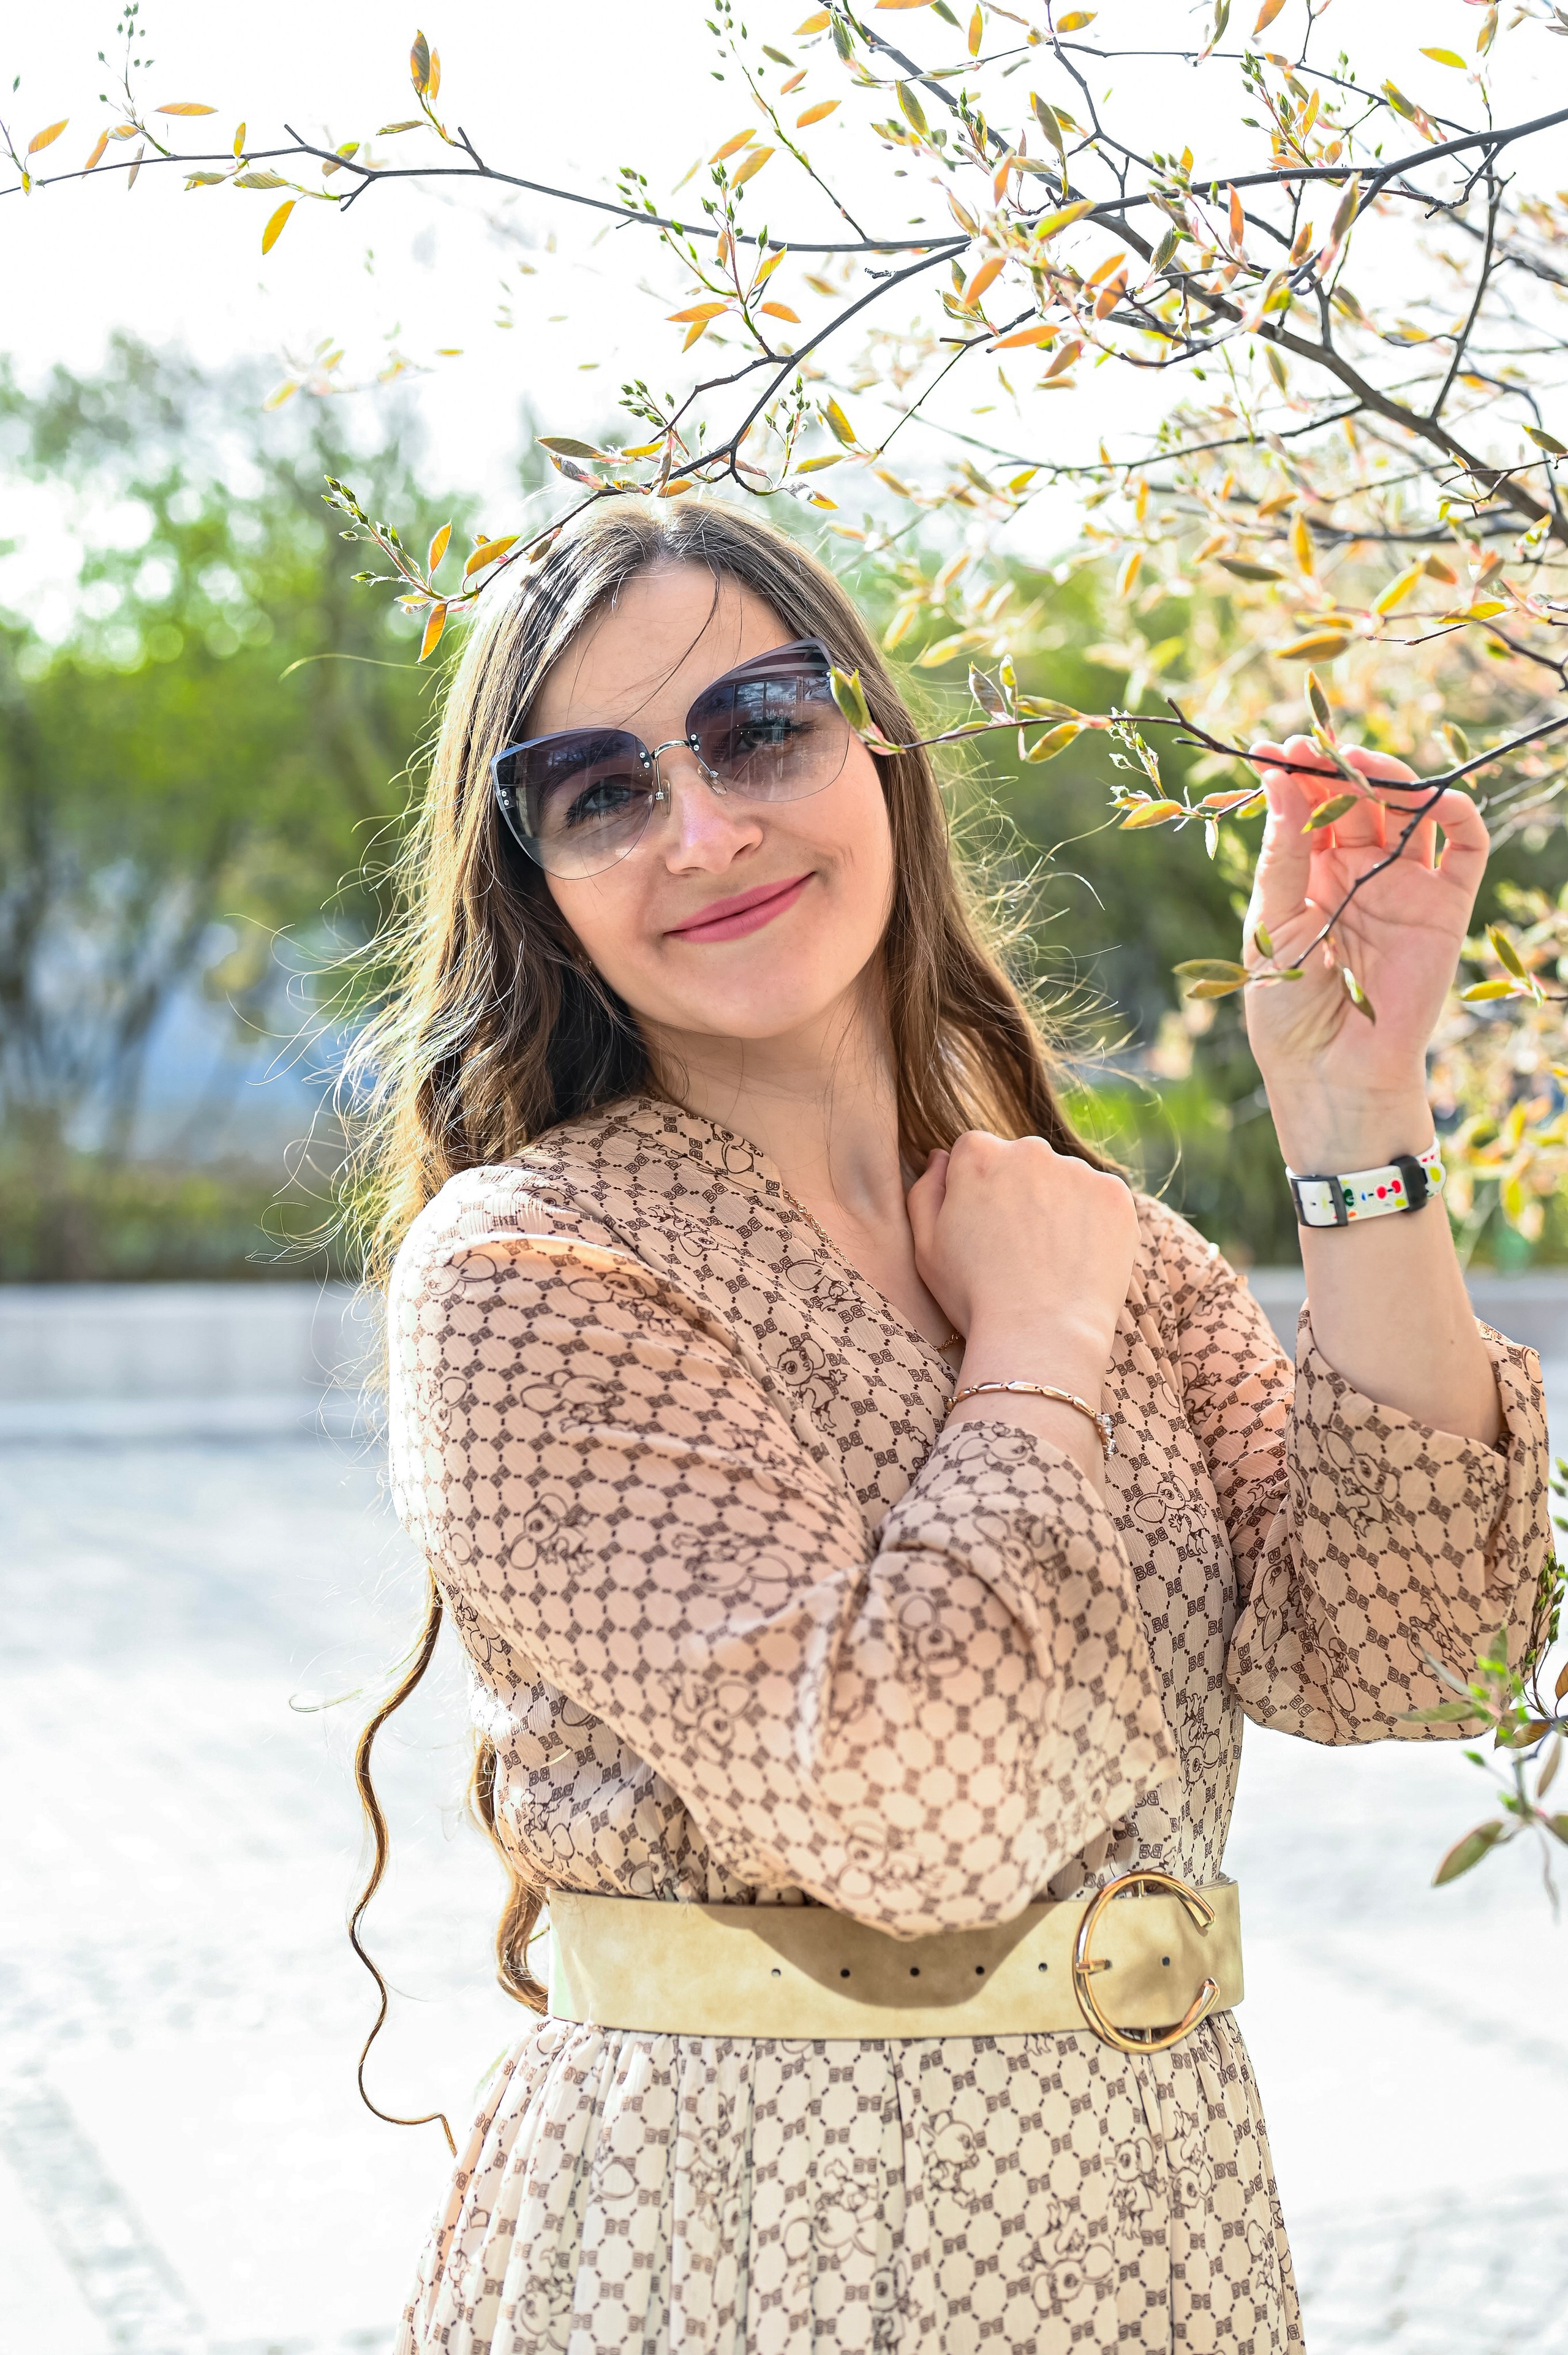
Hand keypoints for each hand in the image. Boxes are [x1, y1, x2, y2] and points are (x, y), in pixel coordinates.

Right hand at [906, 1130, 1137, 1382]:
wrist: (1039, 1336)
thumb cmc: (974, 1297)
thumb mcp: (926, 1247)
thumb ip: (926, 1191)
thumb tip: (940, 1157)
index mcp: (977, 1155)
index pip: (976, 1153)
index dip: (978, 1192)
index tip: (984, 1228)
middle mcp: (1029, 1149)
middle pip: (1023, 1160)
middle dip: (1020, 1191)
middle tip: (1019, 1247)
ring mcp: (1077, 1169)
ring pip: (1064, 1179)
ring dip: (1058, 1205)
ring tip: (1051, 1259)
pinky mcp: (1115, 1193)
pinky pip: (1100, 1198)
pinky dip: (1093, 1222)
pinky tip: (1078, 1259)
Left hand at [1242, 735, 1488, 1169]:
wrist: (1329, 1071)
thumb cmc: (1286, 1007)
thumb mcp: (1269, 922)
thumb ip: (1282, 852)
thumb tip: (1279, 777)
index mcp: (1309, 875)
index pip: (1308, 808)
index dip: (1295, 774)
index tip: (1272, 746)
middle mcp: (1359, 873)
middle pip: (1356, 800)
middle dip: (1336, 769)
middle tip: (1313, 747)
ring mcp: (1404, 885)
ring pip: (1408, 811)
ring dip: (1388, 779)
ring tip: (1358, 765)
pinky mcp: (1446, 906)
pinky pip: (1464, 847)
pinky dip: (1455, 812)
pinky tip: (1429, 796)